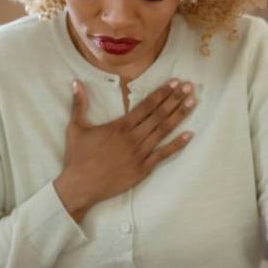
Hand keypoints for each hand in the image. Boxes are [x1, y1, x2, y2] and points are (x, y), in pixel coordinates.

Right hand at [53, 78, 196, 221]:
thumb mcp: (76, 127)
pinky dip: (177, 144)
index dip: (162, 93)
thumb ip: (79, 104)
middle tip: (189, 87)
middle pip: (159, 115)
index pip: (146, 105)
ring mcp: (140, 154)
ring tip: (192, 103)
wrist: (81, 185)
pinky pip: (163, 154)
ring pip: (164, 131)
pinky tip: (189, 134)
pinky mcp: (143, 169)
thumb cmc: (78, 157)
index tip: (174, 83)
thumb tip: (75, 82)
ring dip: (179, 116)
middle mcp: (133, 137)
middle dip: (175, 99)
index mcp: (120, 126)